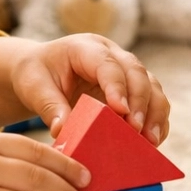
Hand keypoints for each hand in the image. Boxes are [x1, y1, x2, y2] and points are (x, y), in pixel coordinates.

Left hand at [9, 34, 169, 144]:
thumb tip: (62, 131)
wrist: (42, 72)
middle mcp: (113, 55)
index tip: (121, 111)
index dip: (117, 86)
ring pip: (152, 88)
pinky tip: (151, 142)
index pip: (108, 64)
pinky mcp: (134, 91)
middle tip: (135, 130)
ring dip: (155, 115)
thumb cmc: (37, 75)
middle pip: (138, 73)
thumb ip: (49, 106)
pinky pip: (154, 104)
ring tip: (150, 141)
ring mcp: (127, 73)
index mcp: (86, 47)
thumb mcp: (34, 87)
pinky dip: (157, 123)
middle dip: (141, 103)